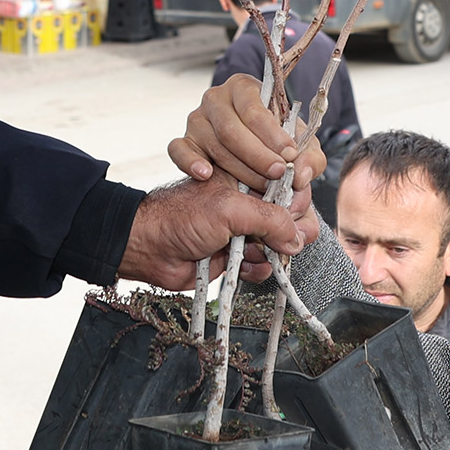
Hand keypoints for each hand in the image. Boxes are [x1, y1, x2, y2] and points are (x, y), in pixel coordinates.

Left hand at [121, 176, 317, 289]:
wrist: (150, 249)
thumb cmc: (181, 218)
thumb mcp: (230, 209)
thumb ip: (269, 219)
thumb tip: (297, 237)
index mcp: (248, 180)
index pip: (289, 187)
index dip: (298, 202)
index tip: (297, 215)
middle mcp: (249, 203)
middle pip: (290, 218)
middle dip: (289, 233)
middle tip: (284, 243)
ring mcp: (244, 230)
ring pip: (279, 245)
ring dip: (272, 254)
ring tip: (253, 254)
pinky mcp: (237, 255)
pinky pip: (263, 265)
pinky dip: (259, 269)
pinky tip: (245, 268)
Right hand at [172, 74, 328, 195]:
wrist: (251, 153)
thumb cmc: (276, 143)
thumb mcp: (301, 146)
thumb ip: (311, 158)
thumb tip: (302, 175)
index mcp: (244, 88)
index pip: (254, 109)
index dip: (272, 135)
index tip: (289, 155)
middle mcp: (216, 99)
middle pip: (232, 129)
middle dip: (257, 155)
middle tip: (277, 174)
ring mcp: (196, 120)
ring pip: (213, 144)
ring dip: (238, 169)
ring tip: (259, 187)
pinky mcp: (183, 140)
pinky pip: (179, 150)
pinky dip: (191, 162)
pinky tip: (206, 175)